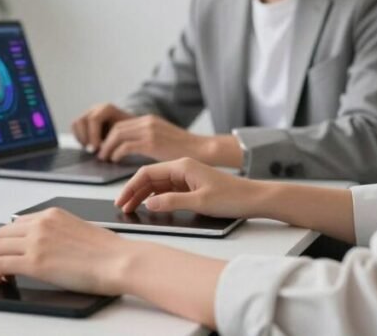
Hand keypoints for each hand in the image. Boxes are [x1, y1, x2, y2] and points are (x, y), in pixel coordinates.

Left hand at [0, 207, 133, 295]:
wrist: (119, 261)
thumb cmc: (108, 251)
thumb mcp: (78, 229)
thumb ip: (58, 232)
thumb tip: (47, 246)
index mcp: (52, 214)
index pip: (17, 223)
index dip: (9, 239)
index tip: (9, 250)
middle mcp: (40, 224)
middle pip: (2, 233)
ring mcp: (36, 242)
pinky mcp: (35, 263)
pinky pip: (1, 265)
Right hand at [72, 103, 133, 151]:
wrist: (131, 127)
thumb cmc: (131, 132)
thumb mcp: (128, 133)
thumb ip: (119, 139)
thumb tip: (109, 151)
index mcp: (107, 109)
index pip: (94, 119)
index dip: (93, 135)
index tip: (97, 148)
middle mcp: (96, 109)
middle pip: (81, 120)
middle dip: (85, 138)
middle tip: (93, 151)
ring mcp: (88, 113)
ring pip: (75, 123)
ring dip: (80, 138)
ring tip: (90, 149)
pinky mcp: (84, 121)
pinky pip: (74, 127)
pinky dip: (78, 138)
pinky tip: (88, 146)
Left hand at [95, 114, 213, 162]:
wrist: (202, 149)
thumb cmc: (185, 149)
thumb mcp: (163, 138)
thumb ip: (148, 138)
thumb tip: (132, 146)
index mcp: (149, 119)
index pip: (121, 122)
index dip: (109, 135)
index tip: (105, 146)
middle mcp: (147, 122)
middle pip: (116, 127)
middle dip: (104, 141)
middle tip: (100, 153)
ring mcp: (149, 131)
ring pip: (117, 135)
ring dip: (107, 147)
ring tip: (105, 158)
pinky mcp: (151, 142)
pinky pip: (125, 146)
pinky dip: (117, 153)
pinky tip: (115, 160)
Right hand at [115, 157, 261, 217]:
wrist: (255, 198)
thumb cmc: (232, 197)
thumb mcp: (199, 202)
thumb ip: (171, 202)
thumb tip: (148, 204)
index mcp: (182, 166)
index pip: (147, 173)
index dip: (131, 187)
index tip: (121, 200)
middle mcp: (182, 168)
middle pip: (149, 178)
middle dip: (134, 192)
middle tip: (122, 207)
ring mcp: (187, 177)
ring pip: (157, 185)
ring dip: (143, 196)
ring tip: (132, 209)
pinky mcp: (191, 186)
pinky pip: (167, 190)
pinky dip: (156, 198)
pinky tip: (151, 208)